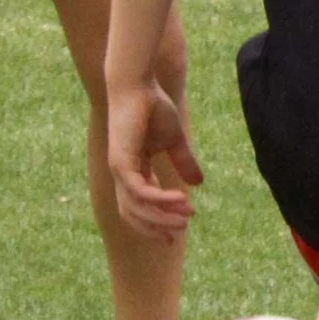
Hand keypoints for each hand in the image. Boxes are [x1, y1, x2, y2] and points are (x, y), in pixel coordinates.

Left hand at [107, 84, 203, 241]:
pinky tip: (182, 199)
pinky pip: (141, 192)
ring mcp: (119, 170)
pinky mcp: (121, 163)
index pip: (140, 206)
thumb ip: (184, 161)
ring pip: (137, 208)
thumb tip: (199, 184)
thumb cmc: (153, 107)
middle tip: (180, 232)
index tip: (178, 233)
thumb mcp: (175, 140)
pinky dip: (160, 200)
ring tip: (187, 216)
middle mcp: (122, 174)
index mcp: (133, 170)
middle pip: (134, 214)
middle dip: (157, 227)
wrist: (138, 86)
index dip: (157, 221)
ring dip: (162, 216)